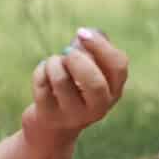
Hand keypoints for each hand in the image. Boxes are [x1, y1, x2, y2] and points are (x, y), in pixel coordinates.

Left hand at [25, 28, 128, 145]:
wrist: (52, 126)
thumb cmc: (73, 88)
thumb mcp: (88, 70)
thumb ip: (91, 50)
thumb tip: (85, 35)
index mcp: (114, 91)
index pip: (118, 66)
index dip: (100, 46)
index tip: (81, 32)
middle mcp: (98, 108)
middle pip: (95, 83)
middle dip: (77, 59)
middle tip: (67, 51)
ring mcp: (73, 116)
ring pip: (61, 80)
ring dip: (54, 62)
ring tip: (53, 62)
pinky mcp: (49, 117)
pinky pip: (42, 85)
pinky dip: (40, 71)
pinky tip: (43, 75)